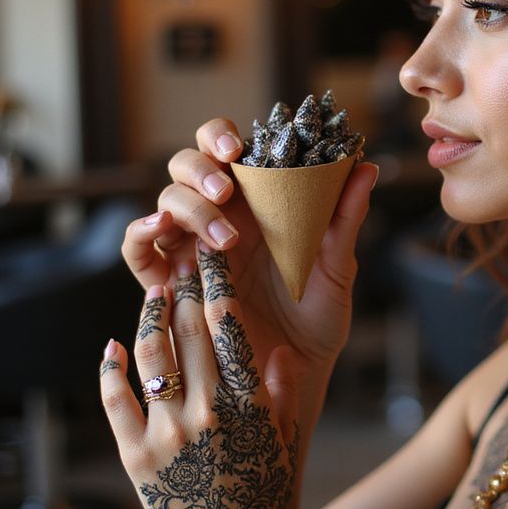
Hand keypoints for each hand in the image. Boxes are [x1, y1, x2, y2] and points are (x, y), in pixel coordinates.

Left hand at [101, 243, 300, 508]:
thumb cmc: (263, 490)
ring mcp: (167, 433)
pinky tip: (114, 345)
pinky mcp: (135, 455)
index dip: (218, 284)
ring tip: (154, 294)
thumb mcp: (287, 439)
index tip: (213, 256)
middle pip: (187, 332)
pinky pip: (116, 401)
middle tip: (182, 264)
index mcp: (247, 403)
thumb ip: (283, 391)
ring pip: (151, 356)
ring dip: (149, 317)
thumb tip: (277, 348)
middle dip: (184, 289)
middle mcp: (206, 411)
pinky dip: (111, 367)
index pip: (228, 327)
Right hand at [121, 118, 378, 427]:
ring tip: (223, 236)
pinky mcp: (167, 281)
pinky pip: (138, 248)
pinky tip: (158, 228)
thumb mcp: (337, 266)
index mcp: (257, 203)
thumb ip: (346, 217)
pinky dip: (140, 232)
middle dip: (200, 168)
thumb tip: (369, 167)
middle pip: (188, 166)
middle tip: (225, 191)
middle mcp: (218, 216)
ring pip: (166, 200)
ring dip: (187, 206)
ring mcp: (189, 245)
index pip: (227, 151)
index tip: (238, 148)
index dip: (222, 137)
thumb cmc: (319, 316)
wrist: (297, 372)